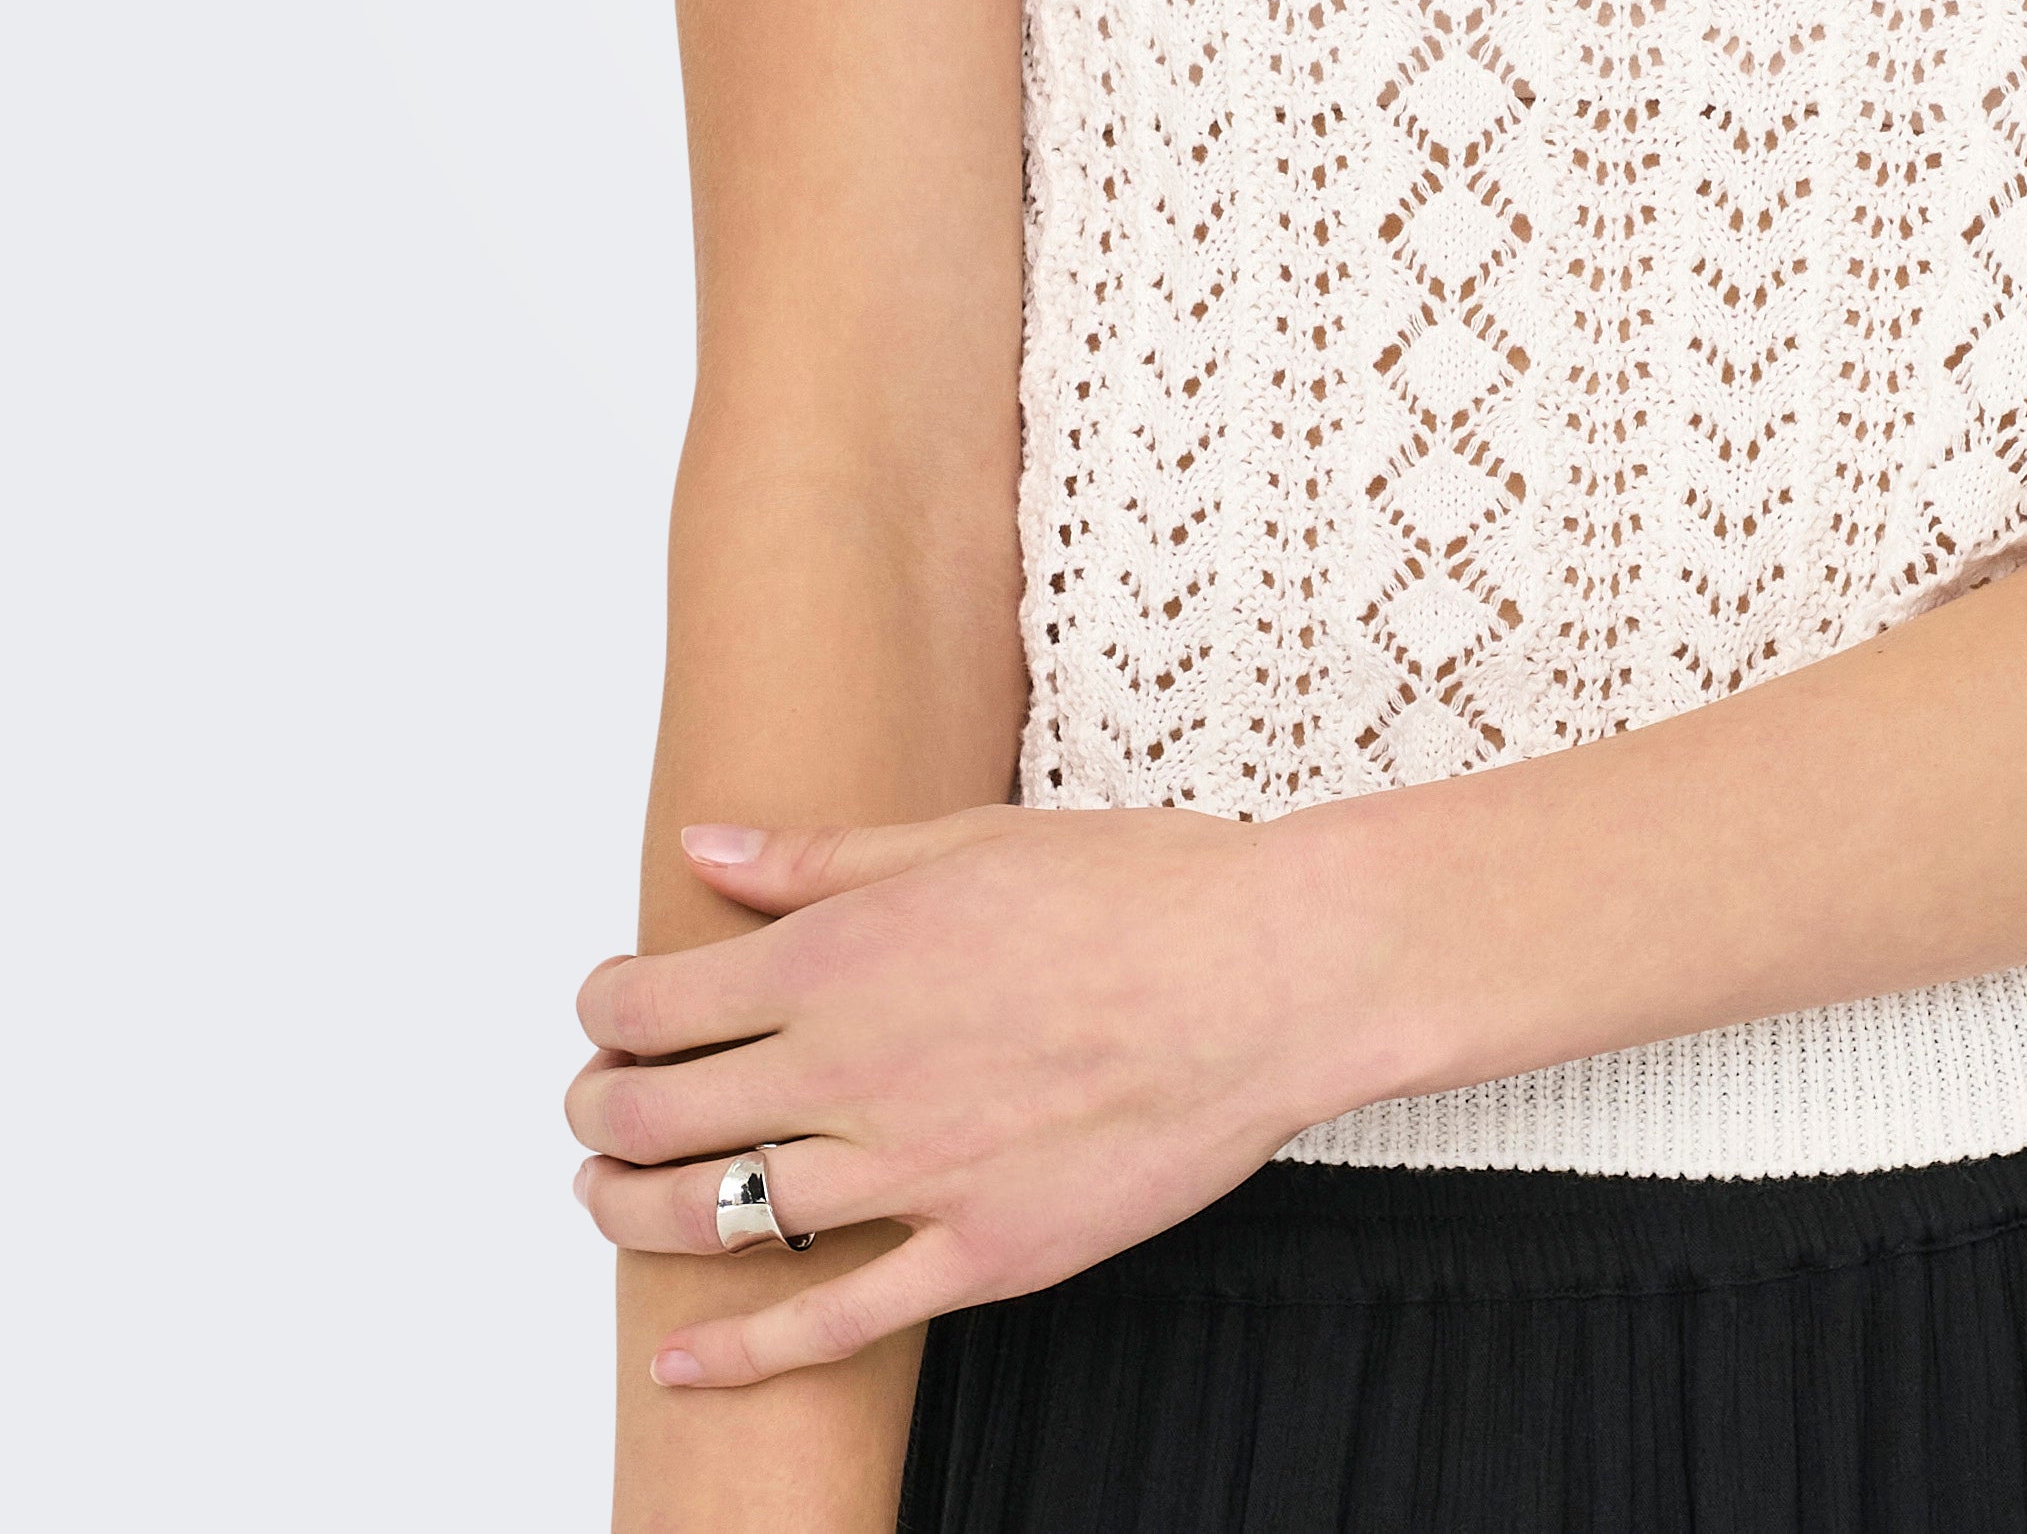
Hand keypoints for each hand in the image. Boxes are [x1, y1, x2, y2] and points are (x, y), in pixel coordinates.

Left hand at [567, 803, 1364, 1385]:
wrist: (1263, 976)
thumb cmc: (1137, 891)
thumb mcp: (967, 837)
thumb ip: (820, 859)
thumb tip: (707, 849)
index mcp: (839, 959)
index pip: (654, 1002)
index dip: (603, 1013)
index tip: (605, 1013)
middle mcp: (848, 1071)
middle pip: (654, 1119)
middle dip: (598, 1116)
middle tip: (595, 1109)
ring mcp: (907, 1175)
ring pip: (714, 1221)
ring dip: (632, 1216)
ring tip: (613, 1201)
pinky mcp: (974, 1254)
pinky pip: (827, 1325)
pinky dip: (737, 1354)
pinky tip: (682, 1358)